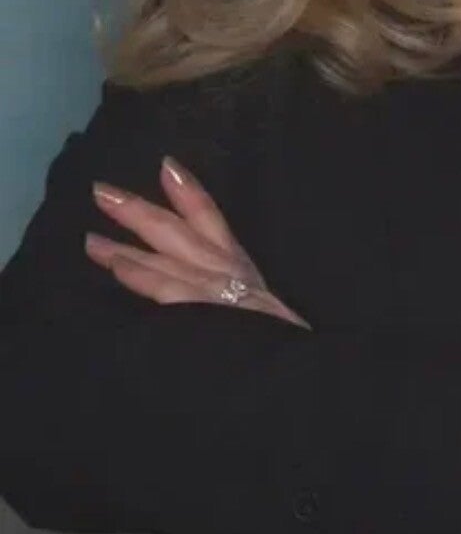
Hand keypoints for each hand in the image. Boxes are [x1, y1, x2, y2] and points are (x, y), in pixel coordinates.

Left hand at [84, 156, 310, 329]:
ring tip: (90, 238)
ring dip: (126, 244)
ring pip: (165, 256)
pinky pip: (169, 288)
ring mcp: (217, 289)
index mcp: (241, 269)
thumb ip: (239, 297)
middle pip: (179, 230)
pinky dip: (143, 275)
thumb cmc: (282, 341)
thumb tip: (217, 293)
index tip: (165, 166)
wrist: (298, 367)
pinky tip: (117, 267)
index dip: (189, 192)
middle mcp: (228, 270)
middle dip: (140, 210)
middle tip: (101, 192)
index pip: (212, 219)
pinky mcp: (208, 311)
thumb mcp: (267, 313)